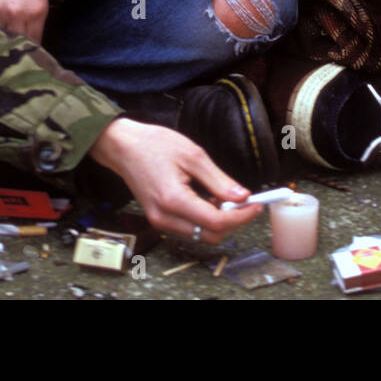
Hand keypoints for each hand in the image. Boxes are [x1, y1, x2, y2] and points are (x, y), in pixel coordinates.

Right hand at [87, 118, 261, 242]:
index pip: (216, 222)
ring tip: (226, 197)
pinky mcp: (159, 219)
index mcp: (174, 200)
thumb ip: (219, 180)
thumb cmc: (155, 145)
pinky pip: (189, 228)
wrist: (123, 147)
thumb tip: (243, 197)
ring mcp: (159, 221)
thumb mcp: (193, 155)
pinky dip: (205, 219)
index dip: (242, 216)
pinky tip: (210, 199)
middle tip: (246, 202)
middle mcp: (165, 217)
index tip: (257, 204)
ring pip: (200, 235)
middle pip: (209, 235)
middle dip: (233, 222)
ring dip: (219, 222)